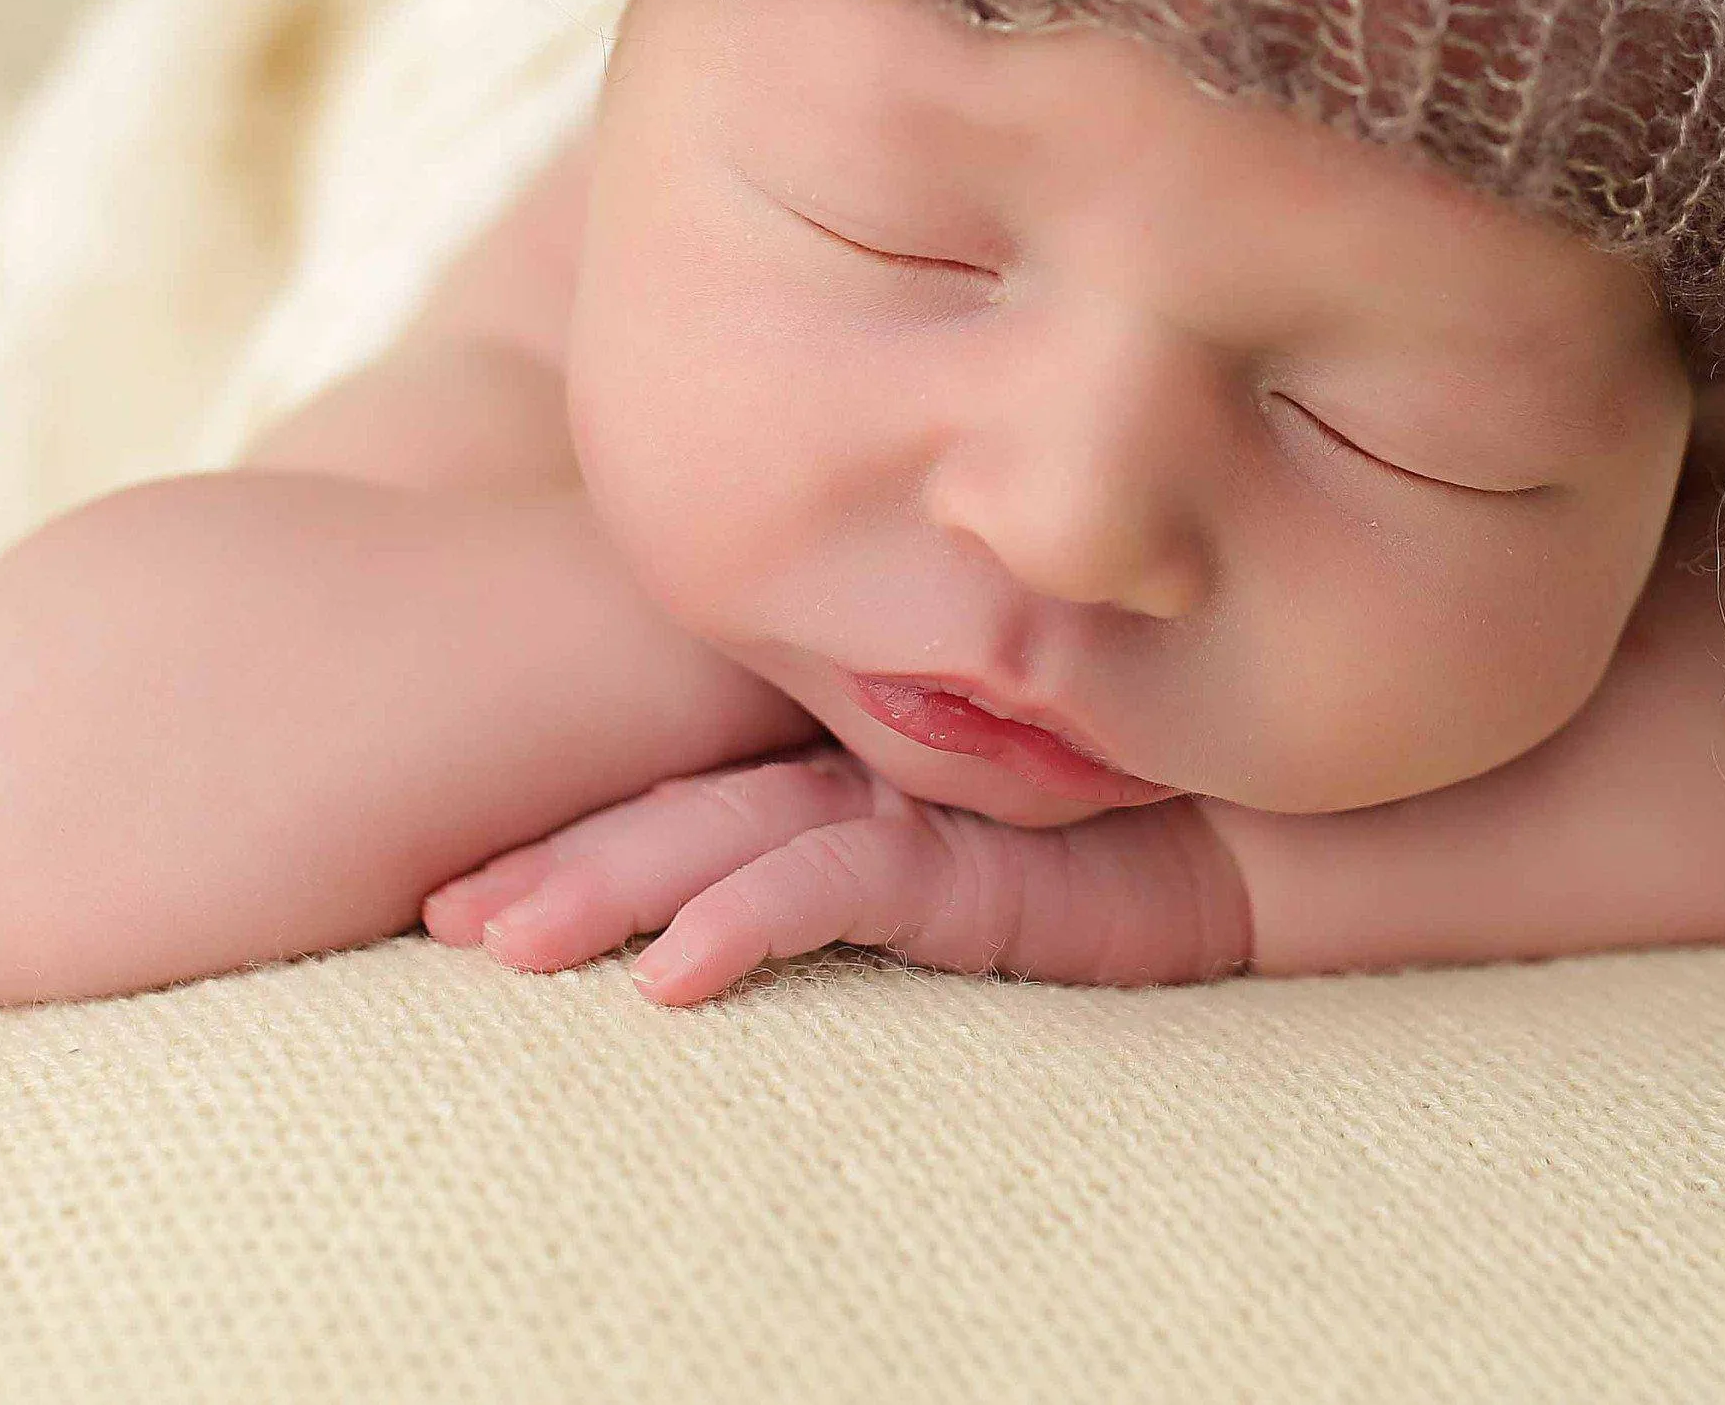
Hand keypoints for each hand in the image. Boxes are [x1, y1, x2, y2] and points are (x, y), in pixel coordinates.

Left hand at [419, 747, 1254, 1004]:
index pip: (680, 779)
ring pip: (729, 837)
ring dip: (611, 888)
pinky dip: (754, 922)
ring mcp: (918, 798)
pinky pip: (846, 885)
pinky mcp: (983, 846)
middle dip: (549, 857)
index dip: (564, 814)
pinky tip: (675, 971)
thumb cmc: (1139, 813)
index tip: (444, 873)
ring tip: (504, 943)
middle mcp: (862, 761)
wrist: (1292, 819)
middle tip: (432, 916)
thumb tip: (718, 901)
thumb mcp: (972, 833)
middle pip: (674, 803)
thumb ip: (861, 832)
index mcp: (840, 753)